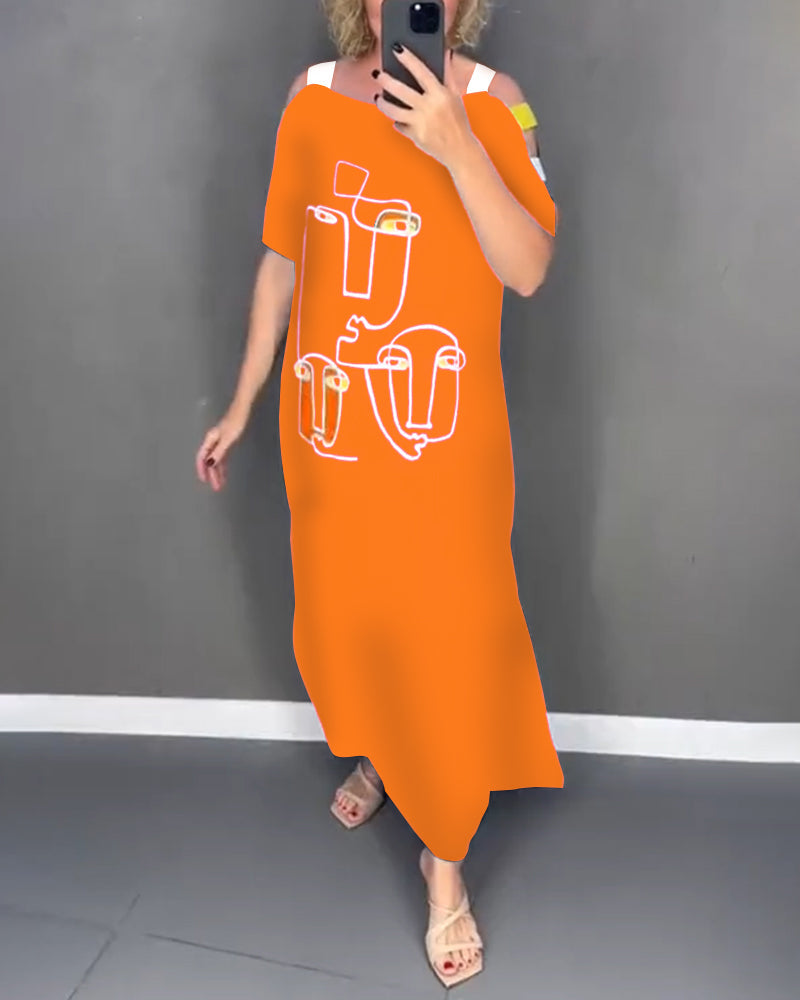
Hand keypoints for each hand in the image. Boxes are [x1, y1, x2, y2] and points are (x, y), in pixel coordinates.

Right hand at [195, 407, 247, 491]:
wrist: (243, 409)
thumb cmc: (235, 422)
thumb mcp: (227, 439)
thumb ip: (219, 452)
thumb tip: (209, 464)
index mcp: (210, 440)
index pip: (202, 458)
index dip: (202, 470)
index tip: (205, 481)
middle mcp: (212, 441)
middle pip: (209, 461)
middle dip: (212, 474)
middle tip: (216, 487)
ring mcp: (219, 441)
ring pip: (216, 459)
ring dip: (218, 472)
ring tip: (221, 483)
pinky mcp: (226, 441)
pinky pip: (222, 456)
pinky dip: (222, 465)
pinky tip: (224, 472)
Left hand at [374, 47, 475, 169]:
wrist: (459, 150)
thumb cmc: (458, 122)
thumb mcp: (455, 96)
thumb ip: (448, 74)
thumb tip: (445, 53)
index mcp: (440, 94)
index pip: (421, 71)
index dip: (407, 58)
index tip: (396, 48)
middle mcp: (428, 107)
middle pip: (400, 90)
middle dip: (385, 80)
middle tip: (376, 74)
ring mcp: (420, 122)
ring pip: (393, 110)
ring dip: (382, 103)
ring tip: (378, 98)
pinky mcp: (415, 136)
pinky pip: (399, 126)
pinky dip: (398, 122)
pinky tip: (397, 119)